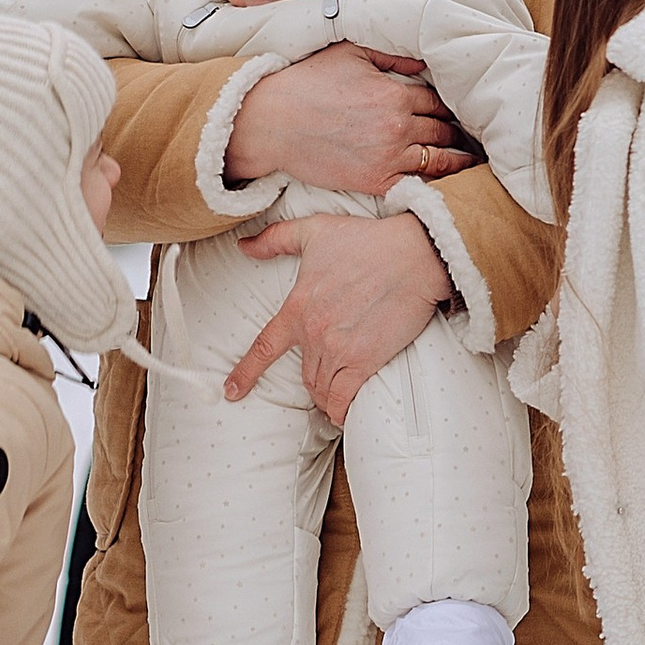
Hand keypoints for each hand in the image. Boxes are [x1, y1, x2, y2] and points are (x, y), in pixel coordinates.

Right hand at [225, 47, 470, 198]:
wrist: (272, 123)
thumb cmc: (308, 82)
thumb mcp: (351, 53)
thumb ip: (392, 56)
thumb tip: (424, 60)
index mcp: (395, 94)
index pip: (438, 100)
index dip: (449, 103)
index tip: (462, 108)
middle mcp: (398, 127)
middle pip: (444, 130)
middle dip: (457, 130)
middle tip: (474, 134)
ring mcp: (388, 157)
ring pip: (439, 159)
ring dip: (457, 158)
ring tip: (471, 159)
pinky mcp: (375, 182)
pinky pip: (418, 184)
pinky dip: (435, 182)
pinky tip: (447, 182)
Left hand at [226, 213, 453, 419]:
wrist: (413, 255)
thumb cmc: (368, 241)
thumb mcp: (315, 230)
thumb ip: (275, 239)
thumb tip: (244, 246)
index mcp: (298, 307)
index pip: (264, 347)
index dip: (245, 373)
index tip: (231, 392)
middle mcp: (314, 333)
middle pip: (303, 374)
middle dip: (309, 380)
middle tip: (321, 380)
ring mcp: (340, 350)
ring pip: (321, 389)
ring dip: (324, 397)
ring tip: (333, 400)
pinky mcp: (366, 361)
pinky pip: (344, 399)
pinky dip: (341, 411)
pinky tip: (342, 413)